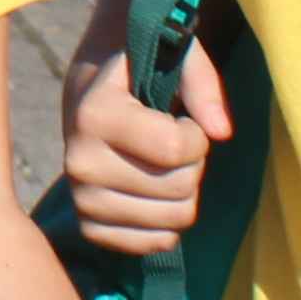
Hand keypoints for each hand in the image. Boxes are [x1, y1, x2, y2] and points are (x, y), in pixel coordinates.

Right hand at [60, 34, 231, 258]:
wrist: (90, 94)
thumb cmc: (138, 71)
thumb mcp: (173, 54)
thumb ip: (201, 82)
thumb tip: (221, 132)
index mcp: (93, 114)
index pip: (176, 148)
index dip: (196, 134)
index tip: (182, 118)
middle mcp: (79, 162)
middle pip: (179, 188)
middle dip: (192, 163)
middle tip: (171, 141)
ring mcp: (81, 199)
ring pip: (174, 219)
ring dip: (183, 192)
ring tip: (161, 164)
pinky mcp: (89, 227)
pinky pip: (154, 244)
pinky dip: (168, 223)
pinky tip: (156, 194)